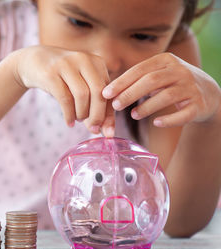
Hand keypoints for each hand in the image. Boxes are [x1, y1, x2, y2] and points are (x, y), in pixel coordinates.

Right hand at [12, 46, 114, 136]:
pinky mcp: (50, 74)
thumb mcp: (80, 85)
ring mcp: (66, 65)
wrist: (32, 61)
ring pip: (82, 95)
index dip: (110, 114)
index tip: (108, 133)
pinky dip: (69, 114)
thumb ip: (93, 104)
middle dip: (98, 115)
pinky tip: (69, 122)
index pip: (109, 91)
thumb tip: (104, 131)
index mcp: (96, 62)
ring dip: (82, 114)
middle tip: (94, 129)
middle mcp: (83, 60)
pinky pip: (65, 98)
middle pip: (98, 92)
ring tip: (78, 120)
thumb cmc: (61, 77)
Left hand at [102, 53, 220, 126]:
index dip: (121, 82)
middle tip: (115, 106)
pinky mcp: (199, 105)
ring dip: (147, 107)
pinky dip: (169, 119)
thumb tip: (107, 91)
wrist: (207, 92)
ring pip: (166, 96)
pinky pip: (183, 114)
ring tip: (133, 115)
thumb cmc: (172, 83)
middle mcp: (180, 71)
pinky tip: (156, 123)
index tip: (106, 93)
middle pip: (151, 81)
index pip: (139, 69)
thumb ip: (137, 79)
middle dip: (130, 94)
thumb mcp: (158, 74)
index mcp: (166, 60)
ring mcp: (191, 87)